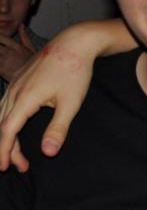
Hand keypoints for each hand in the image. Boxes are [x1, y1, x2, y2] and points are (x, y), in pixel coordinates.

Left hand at [0, 25, 36, 81]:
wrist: (33, 81)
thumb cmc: (32, 66)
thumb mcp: (31, 50)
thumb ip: (24, 37)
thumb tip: (21, 25)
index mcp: (17, 46)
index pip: (1, 36)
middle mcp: (10, 52)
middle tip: (0, 49)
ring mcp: (4, 60)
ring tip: (0, 54)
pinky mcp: (1, 69)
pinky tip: (0, 62)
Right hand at [0, 30, 92, 171]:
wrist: (75, 42)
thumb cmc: (76, 71)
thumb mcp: (71, 103)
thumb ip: (58, 128)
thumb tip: (48, 152)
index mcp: (25, 98)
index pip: (7, 131)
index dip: (4, 150)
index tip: (5, 167)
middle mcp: (15, 90)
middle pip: (2, 125)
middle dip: (7, 148)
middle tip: (20, 166)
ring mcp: (15, 83)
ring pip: (2, 113)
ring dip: (7, 134)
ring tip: (17, 152)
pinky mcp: (20, 78)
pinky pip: (6, 103)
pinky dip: (7, 119)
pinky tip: (16, 126)